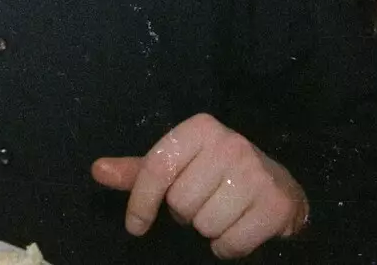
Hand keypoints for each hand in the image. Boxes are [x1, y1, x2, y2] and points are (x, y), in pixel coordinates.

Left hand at [91, 112, 308, 258]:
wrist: (279, 184)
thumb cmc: (216, 172)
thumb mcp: (178, 164)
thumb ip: (138, 171)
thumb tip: (98, 170)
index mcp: (200, 128)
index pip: (157, 168)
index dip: (140, 202)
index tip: (135, 226)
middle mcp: (229, 143)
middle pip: (180, 201)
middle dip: (186, 213)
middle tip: (203, 202)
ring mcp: (256, 172)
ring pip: (205, 224)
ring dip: (207, 229)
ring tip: (221, 212)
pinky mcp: (275, 203)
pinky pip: (231, 243)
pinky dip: (228, 247)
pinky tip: (237, 228)